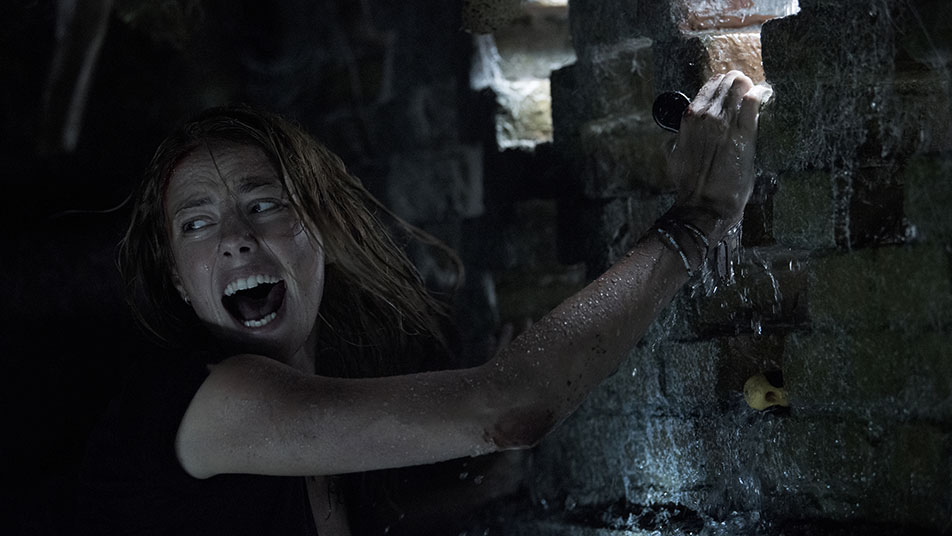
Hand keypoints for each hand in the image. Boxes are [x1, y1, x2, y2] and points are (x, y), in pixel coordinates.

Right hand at [666, 70, 770, 239]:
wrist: (706, 203)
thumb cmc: (690, 184)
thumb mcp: (675, 157)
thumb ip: (676, 141)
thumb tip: (673, 138)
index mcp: (689, 118)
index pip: (709, 86)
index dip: (722, 84)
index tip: (730, 88)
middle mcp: (706, 115)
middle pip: (727, 82)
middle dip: (737, 82)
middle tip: (745, 87)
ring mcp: (726, 123)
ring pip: (740, 87)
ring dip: (749, 86)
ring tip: (755, 91)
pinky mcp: (744, 134)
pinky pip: (754, 102)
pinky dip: (760, 95)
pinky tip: (764, 95)